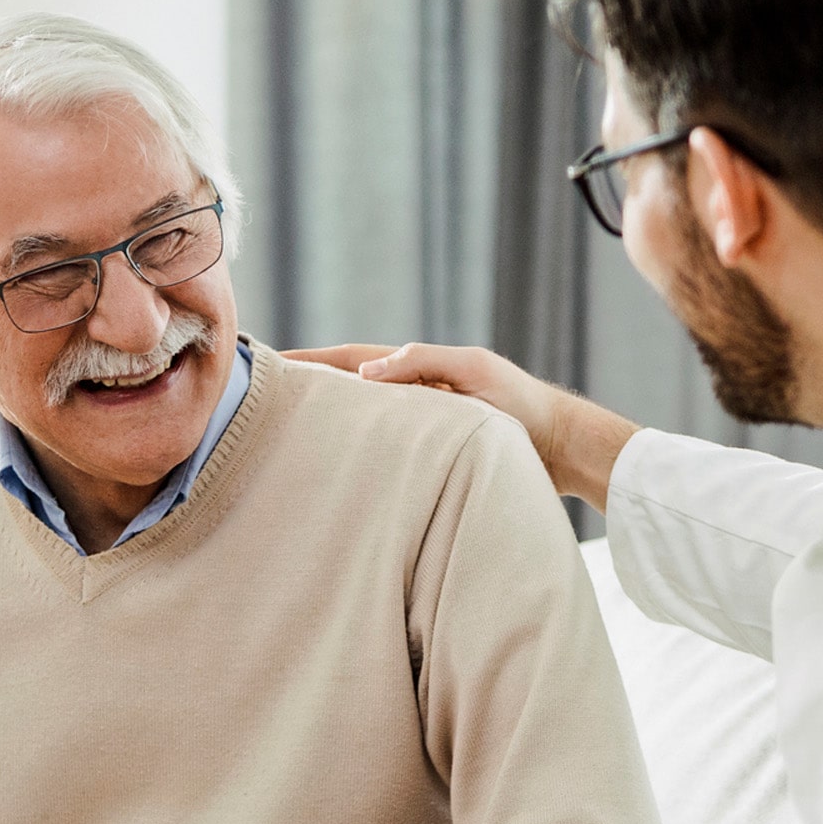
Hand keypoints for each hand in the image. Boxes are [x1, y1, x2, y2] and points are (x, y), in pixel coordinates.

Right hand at [282, 344, 637, 508]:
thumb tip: (365, 372)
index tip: (271, 363)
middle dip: (309, 390)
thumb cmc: (523, 406)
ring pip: (362, 420)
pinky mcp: (430, 455)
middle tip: (262, 398)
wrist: (560, 447)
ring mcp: (419, 425)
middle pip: (349, 389)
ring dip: (328, 421)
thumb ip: (422, 363)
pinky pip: (382, 448)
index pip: (352, 361)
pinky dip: (356, 449)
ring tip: (288, 430)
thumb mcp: (474, 372)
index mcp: (418, 368)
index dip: (312, 362)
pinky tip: (336, 462)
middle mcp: (412, 395)